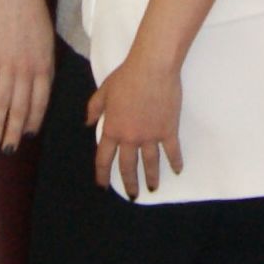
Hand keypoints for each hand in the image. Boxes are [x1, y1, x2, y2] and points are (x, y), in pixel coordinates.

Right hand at [0, 0, 55, 150]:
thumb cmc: (34, 15)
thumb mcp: (47, 42)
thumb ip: (44, 65)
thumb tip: (40, 86)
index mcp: (45, 67)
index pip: (40, 102)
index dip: (34, 121)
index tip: (29, 135)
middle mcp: (28, 70)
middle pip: (21, 108)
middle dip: (15, 132)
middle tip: (9, 150)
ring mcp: (8, 65)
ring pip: (2, 103)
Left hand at [92, 50, 186, 198]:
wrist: (152, 69)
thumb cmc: (126, 77)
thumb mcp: (103, 92)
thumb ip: (94, 109)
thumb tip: (87, 124)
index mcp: (113, 129)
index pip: (104, 158)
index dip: (102, 174)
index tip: (103, 186)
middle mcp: (130, 138)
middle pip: (128, 166)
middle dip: (129, 183)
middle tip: (132, 194)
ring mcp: (151, 136)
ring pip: (150, 163)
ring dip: (151, 178)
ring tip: (152, 188)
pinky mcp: (168, 131)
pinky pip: (172, 151)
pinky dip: (175, 162)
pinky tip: (177, 171)